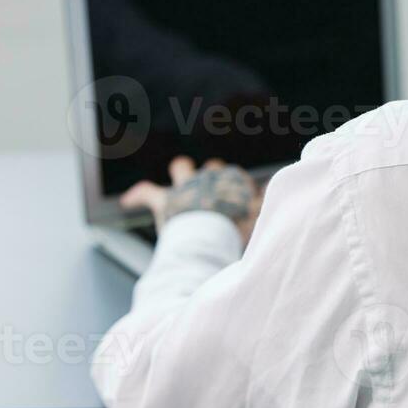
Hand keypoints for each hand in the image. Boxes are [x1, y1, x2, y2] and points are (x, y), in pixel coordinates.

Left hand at [121, 157, 261, 243]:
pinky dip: (137, 195)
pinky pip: (146, 192)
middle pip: (212, 167)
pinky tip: (127, 201)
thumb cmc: (237, 233)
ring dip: (182, 171)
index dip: (238, 188)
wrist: (211, 240)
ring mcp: (186, 187)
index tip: (242, 198)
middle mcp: (209, 178)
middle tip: (213, 191)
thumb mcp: (259, 220)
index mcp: (232, 182)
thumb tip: (279, 206)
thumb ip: (265, 210)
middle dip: (211, 174)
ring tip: (181, 172)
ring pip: (182, 167)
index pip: (238, 177)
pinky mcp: (164, 201)